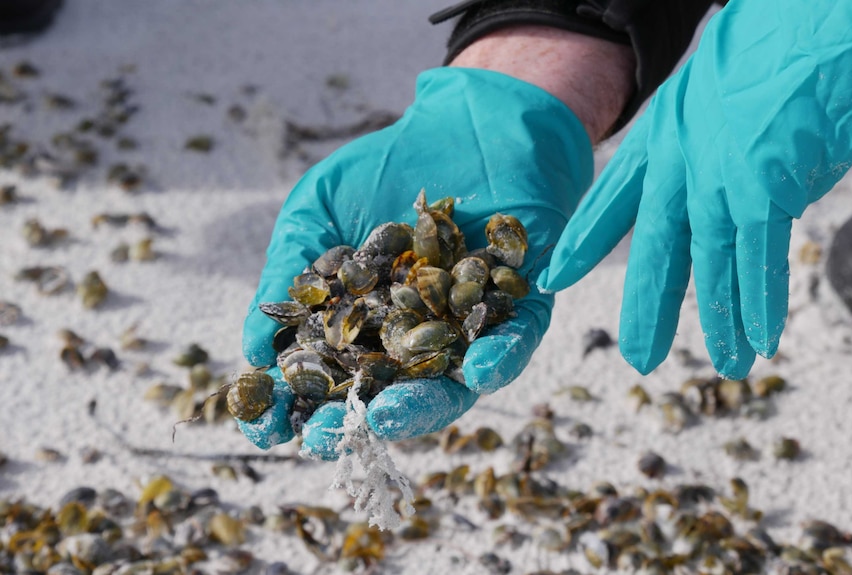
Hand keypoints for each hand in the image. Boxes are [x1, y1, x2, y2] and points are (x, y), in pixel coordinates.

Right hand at [239, 66, 595, 458]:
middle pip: (383, 395)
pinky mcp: (520, 308)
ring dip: (423, 406)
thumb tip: (251, 350)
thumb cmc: (381, 168)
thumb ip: (288, 276)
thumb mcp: (315, 212)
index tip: (265, 426)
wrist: (465, 121)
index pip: (326, 377)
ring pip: (448, 384)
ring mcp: (465, 328)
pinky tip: (479, 370)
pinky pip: (514, 343)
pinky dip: (499, 358)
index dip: (294, 407)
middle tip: (328, 435)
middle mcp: (413, 336)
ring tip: (392, 413)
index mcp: (363, 322)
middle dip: (355, 421)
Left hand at [539, 0, 851, 377]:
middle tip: (639, 355)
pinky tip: (759, 339)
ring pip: (708, 263)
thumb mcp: (709, 94)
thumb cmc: (770, 47)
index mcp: (660, 137)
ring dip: (717, 319)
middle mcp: (679, 163)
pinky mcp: (764, 187)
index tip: (553, 277)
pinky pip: (758, 258)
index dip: (583, 242)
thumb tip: (729, 194)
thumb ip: (704, 148)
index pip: (610, 201)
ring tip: (722, 365)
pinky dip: (759, 301)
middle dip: (648, 305)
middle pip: (656, 247)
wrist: (812, 20)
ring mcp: (719, 178)